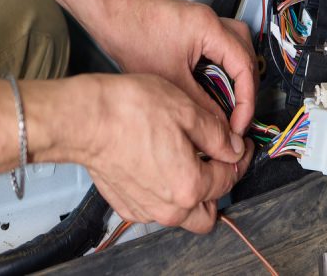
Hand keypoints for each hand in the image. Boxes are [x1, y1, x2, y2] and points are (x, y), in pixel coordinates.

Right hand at [51, 73, 253, 232]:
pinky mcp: (126, 205)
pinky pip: (157, 208)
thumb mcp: (187, 111)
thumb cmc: (129, 111)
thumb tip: (234, 148)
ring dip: (193, 194)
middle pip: (210, 211)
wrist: (85, 119)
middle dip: (219, 186)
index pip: (229, 177)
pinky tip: (162, 166)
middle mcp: (170, 207)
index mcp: (191, 185)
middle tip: (218, 159)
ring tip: (190, 162)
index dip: (240, 158)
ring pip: (183, 214)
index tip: (241, 147)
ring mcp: (146, 209)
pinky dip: (166, 193)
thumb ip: (217, 135)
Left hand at [84, 0, 257, 135]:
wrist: (108, 11)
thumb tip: (219, 123)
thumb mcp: (169, 78)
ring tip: (228, 103)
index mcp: (210, 29)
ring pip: (235, 51)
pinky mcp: (192, 28)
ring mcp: (202, 23)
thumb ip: (200, 103)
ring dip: (234, 78)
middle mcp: (211, 22)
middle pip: (247, 57)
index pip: (245, 67)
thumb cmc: (130, 32)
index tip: (240, 123)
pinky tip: (211, 87)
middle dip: (245, 90)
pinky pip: (218, 49)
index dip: (246, 100)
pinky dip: (220, 69)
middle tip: (237, 117)